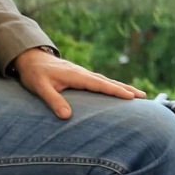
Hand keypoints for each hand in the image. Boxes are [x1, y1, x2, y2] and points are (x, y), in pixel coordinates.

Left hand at [12, 47, 144, 118]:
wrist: (30, 58)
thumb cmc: (35, 73)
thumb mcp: (40, 88)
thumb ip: (54, 100)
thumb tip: (66, 116)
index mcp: (76, 75)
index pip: (100, 85)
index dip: (116, 91)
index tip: (131, 97)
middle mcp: (83, 73)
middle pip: (109, 82)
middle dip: (126, 89)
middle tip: (143, 96)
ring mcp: (83, 74)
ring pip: (106, 81)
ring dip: (121, 87)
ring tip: (136, 94)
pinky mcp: (80, 76)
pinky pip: (100, 82)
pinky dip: (112, 86)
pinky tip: (116, 90)